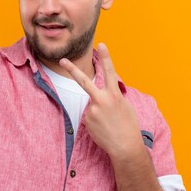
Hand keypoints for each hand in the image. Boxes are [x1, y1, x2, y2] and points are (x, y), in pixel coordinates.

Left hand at [59, 43, 143, 159]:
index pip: (110, 71)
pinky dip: (95, 121)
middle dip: (72, 69)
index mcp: (114, 95)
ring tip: (108, 124)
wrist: (125, 146)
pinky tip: (103, 128)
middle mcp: (102, 100)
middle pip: (84, 81)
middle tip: (62, 60)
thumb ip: (113, 96)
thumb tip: (103, 94)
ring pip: (91, 105)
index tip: (101, 44)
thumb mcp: (125, 106)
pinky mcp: (86, 120)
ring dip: (98, 113)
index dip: (106, 57)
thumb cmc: (128, 126)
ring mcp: (92, 110)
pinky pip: (89, 116)